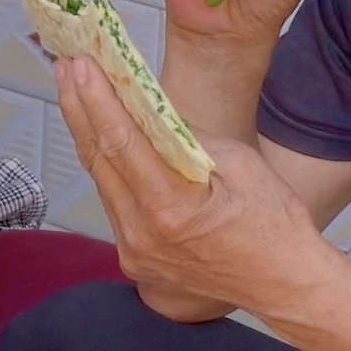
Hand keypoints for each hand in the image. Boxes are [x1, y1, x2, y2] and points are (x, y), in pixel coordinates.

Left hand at [56, 56, 333, 320]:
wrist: (285, 284)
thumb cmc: (274, 224)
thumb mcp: (241, 164)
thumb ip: (190, 139)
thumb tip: (151, 112)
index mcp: (171, 210)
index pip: (122, 144)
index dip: (96, 101)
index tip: (79, 66)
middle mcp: (142, 235)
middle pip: (99, 161)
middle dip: (80, 110)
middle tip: (66, 68)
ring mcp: (135, 252)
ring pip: (102, 183)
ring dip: (89, 137)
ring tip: (77, 95)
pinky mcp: (135, 260)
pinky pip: (114, 205)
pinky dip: (108, 170)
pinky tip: (102, 140)